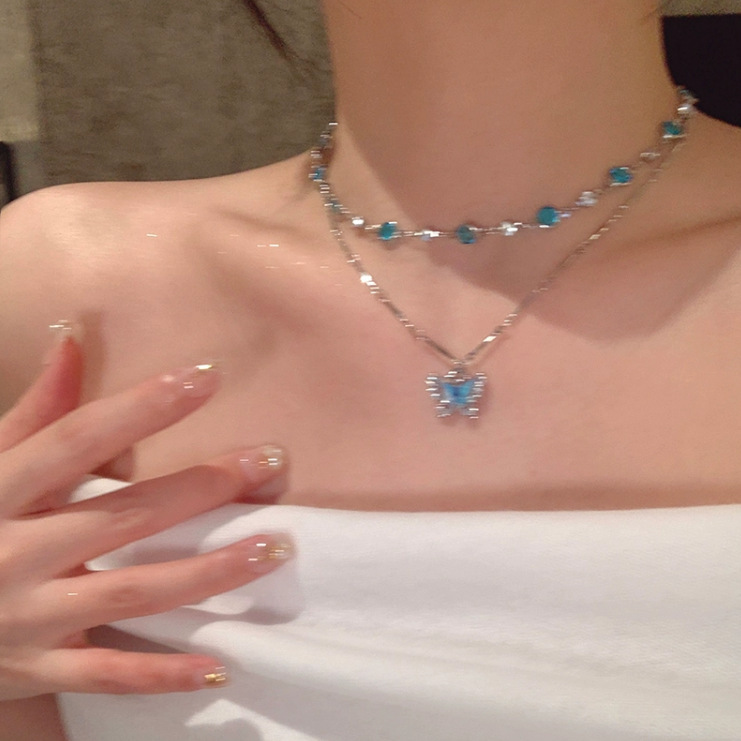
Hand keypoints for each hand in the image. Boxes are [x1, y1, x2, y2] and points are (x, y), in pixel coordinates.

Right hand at [0, 332, 292, 699]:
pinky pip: (107, 674)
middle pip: (122, 515)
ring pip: (132, 592)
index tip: (208, 376)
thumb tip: (71, 336)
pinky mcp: (38, 668)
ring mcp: (28, 616)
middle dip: (201, 487)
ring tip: (275, 547)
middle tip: (270, 462)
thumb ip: (35, 409)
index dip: (143, 406)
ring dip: (209, 572)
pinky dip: (162, 674)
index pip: (77, 438)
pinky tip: (221, 662)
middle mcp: (14, 553)